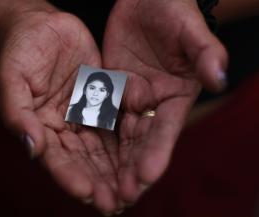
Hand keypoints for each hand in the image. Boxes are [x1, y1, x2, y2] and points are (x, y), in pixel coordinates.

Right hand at [0, 8, 119, 212]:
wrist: (44, 26)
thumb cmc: (20, 51)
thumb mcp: (11, 78)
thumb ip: (16, 113)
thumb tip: (30, 149)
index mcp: (40, 127)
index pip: (55, 158)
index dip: (69, 176)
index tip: (87, 192)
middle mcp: (65, 128)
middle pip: (83, 160)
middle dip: (99, 182)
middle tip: (116, 204)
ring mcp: (86, 115)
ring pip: (104, 148)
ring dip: (117, 170)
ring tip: (132, 191)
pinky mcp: (104, 101)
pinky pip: (119, 122)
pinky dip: (130, 141)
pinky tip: (141, 158)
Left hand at [103, 0, 227, 203]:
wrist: (145, 1)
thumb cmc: (173, 10)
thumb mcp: (190, 29)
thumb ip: (205, 53)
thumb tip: (220, 78)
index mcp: (175, 97)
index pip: (165, 131)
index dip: (156, 154)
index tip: (145, 177)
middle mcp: (151, 106)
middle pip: (139, 144)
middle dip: (129, 172)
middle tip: (117, 200)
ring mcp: (127, 101)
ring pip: (116, 139)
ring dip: (108, 166)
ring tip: (96, 192)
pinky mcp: (107, 92)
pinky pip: (96, 118)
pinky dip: (90, 141)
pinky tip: (78, 160)